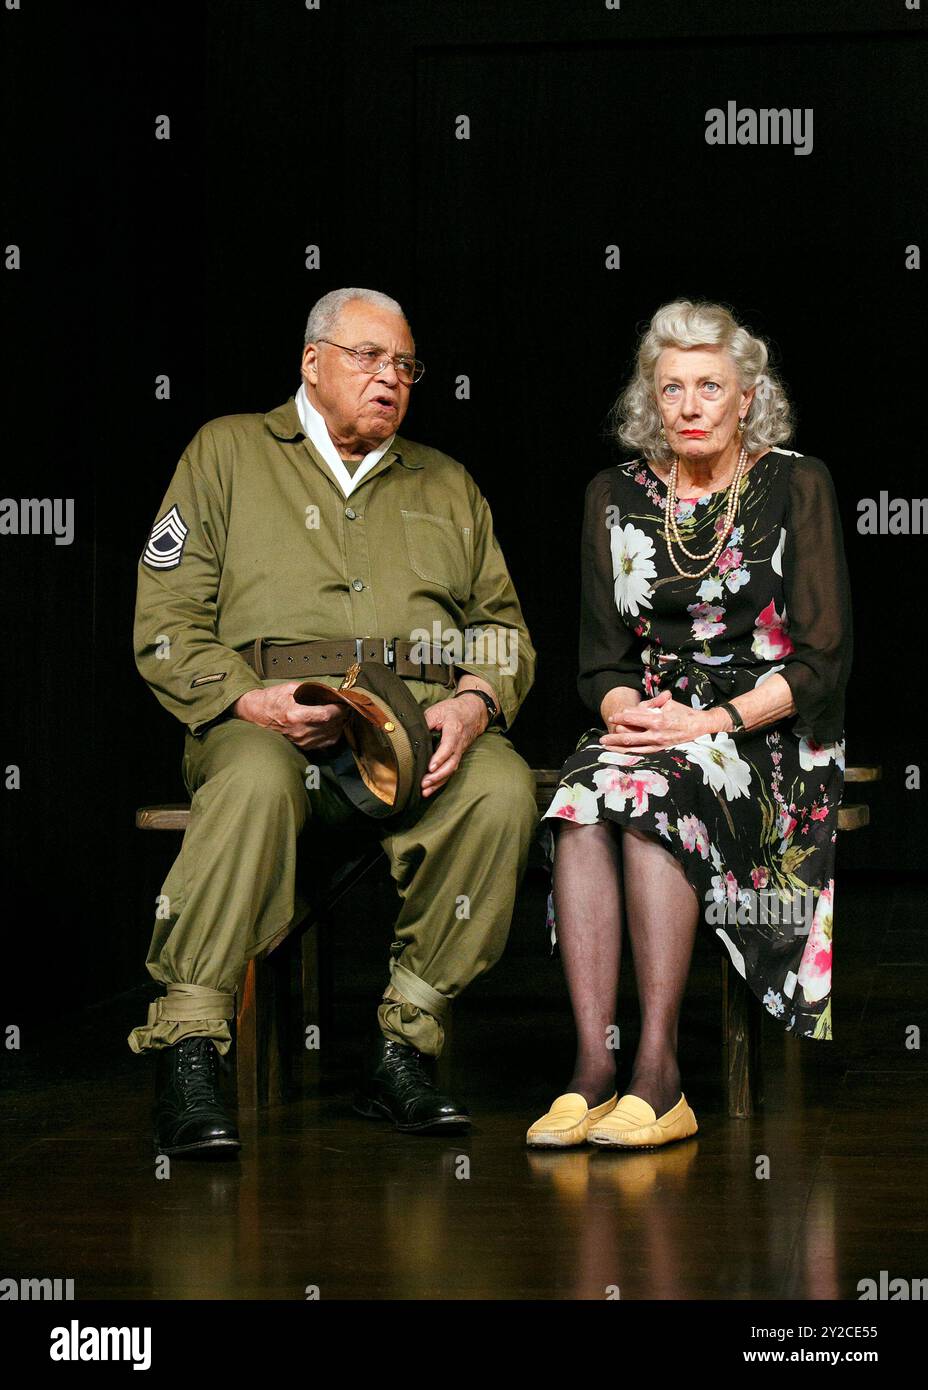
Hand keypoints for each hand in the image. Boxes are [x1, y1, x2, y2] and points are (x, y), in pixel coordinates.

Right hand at [233, 681, 349, 751]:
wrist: (255, 714)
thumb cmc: (270, 700)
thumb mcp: (289, 688)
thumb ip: (311, 688)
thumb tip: (330, 690)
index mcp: (295, 715)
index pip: (325, 715)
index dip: (339, 709)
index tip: (343, 702)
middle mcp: (299, 731)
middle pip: (331, 725)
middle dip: (342, 714)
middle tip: (345, 705)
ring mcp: (301, 740)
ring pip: (331, 735)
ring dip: (340, 724)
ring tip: (340, 713)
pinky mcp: (303, 746)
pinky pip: (326, 742)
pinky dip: (334, 733)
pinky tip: (334, 724)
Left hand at [420, 693, 487, 795]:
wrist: (474, 711)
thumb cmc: (453, 710)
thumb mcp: (437, 710)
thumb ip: (425, 722)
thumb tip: (410, 735)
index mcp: (454, 730)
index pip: (449, 746)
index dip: (440, 757)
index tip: (431, 767)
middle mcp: (459, 744)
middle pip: (451, 763)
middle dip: (438, 775)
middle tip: (424, 783)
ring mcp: (459, 751)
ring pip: (451, 769)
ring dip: (438, 782)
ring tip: (425, 791)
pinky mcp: (457, 756)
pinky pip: (450, 770)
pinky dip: (440, 781)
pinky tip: (430, 789)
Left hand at [600, 688, 711, 751]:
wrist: (703, 728)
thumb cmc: (686, 714)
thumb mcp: (670, 704)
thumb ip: (654, 704)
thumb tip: (641, 706)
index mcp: (658, 719)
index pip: (634, 717)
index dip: (622, 716)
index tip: (613, 717)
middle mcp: (656, 733)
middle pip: (630, 735)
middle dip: (614, 736)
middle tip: (603, 737)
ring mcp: (659, 744)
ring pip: (634, 747)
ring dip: (618, 747)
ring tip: (606, 747)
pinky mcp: (662, 752)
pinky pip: (643, 754)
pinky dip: (630, 754)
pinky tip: (621, 755)